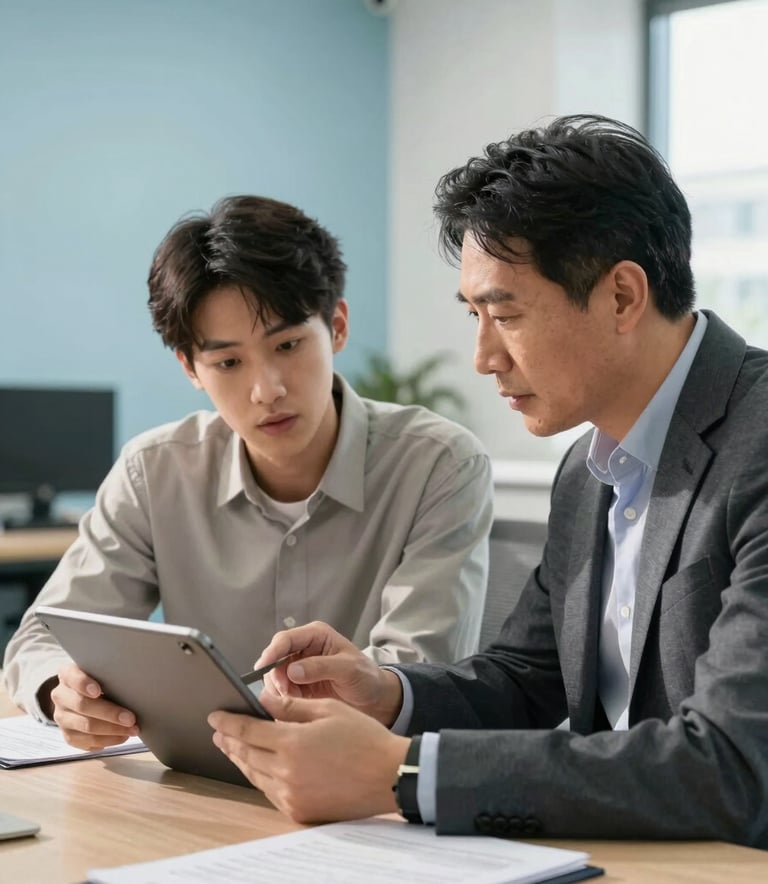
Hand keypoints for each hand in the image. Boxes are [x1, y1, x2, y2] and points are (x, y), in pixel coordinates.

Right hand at [49, 662, 139, 750]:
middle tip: (131, 718)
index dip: (84, 684)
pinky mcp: (68, 735)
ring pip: (86, 727)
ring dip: (112, 730)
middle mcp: (60, 696)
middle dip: (110, 713)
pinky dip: (107, 740)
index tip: (98, 691)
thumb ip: (111, 673)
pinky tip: (122, 737)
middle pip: (83, 706)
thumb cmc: (101, 679)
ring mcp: (62, 717)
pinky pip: (86, 742)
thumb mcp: (103, 671)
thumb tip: (136, 681)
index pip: (72, 677)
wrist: (86, 694)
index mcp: (67, 674)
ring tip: (132, 730)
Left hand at [208, 693, 409, 823]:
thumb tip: (263, 701)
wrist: (390, 776)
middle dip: (230, 740)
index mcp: (292, 743)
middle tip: (219, 731)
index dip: (228, 722)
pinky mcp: (300, 811)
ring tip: (233, 747)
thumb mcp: (328, 710)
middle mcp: (286, 772)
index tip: (215, 716)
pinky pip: (270, 792)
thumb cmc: (364, 738)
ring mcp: (292, 795)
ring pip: (255, 775)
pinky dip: (260, 778)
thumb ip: (292, 707)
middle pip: (246, 754)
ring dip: (241, 759)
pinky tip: (258, 768)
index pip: (247, 730)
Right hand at [255, 621, 402, 725]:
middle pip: (275, 659)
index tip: (263, 667)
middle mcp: (303, 649)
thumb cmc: (366, 677)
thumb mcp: (349, 669)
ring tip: (294, 703)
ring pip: (274, 677)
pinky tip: (293, 709)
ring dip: (278, 691)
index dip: (272, 652)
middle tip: (286, 693)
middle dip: (275, 676)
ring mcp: (298, 668)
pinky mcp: (297, 687)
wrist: (375, 699)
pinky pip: (280, 693)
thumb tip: (293, 670)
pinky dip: (282, 702)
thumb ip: (322, 667)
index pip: (285, 639)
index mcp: (316, 636)